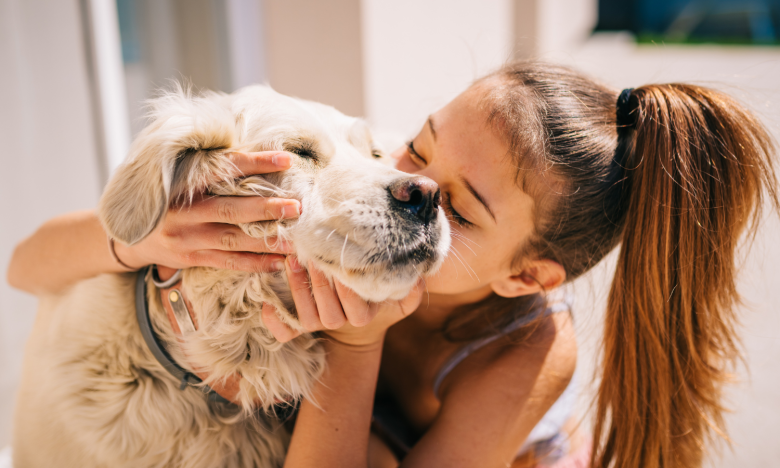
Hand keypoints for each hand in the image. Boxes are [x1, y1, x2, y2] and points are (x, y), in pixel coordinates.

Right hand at [113, 151, 299, 272]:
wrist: (125, 235)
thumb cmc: (164, 198)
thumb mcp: (176, 176)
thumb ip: (207, 167)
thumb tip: (253, 150)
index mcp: (183, 183)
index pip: (224, 169)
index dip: (255, 163)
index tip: (285, 159)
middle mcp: (184, 212)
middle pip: (232, 210)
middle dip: (267, 208)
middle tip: (297, 206)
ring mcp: (187, 238)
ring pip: (233, 240)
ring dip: (267, 241)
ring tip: (297, 241)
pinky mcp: (191, 258)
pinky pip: (228, 262)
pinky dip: (254, 263)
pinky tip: (278, 262)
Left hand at [262, 256, 424, 345]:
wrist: (355, 325)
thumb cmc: (375, 297)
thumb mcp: (399, 297)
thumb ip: (412, 289)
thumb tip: (420, 273)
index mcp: (362, 314)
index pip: (355, 305)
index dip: (346, 286)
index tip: (339, 262)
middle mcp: (340, 322)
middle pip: (327, 309)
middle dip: (318, 281)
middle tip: (310, 253)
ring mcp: (318, 325)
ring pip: (306, 316)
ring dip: (297, 288)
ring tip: (292, 260)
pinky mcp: (298, 327)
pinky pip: (284, 332)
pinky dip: (274, 321)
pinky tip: (267, 304)